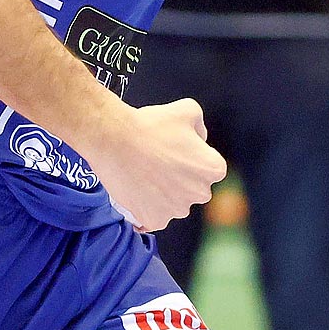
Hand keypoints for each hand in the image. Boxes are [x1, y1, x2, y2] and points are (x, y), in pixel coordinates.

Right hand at [88, 98, 227, 232]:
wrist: (115, 140)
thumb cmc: (151, 125)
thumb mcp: (188, 109)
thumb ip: (201, 126)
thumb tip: (200, 141)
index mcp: (213, 169)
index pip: (209, 167)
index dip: (192, 157)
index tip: (174, 150)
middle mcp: (200, 193)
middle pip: (193, 188)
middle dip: (181, 179)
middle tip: (159, 162)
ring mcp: (177, 210)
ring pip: (174, 204)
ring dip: (164, 195)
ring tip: (145, 174)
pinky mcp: (155, 220)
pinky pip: (155, 218)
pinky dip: (147, 210)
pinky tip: (138, 193)